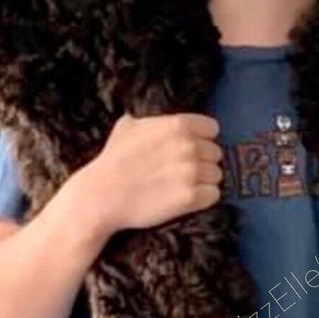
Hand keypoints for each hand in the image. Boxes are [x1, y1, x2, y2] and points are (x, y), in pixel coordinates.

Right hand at [85, 112, 223, 235]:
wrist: (102, 195)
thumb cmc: (113, 161)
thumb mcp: (127, 128)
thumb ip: (149, 121)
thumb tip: (148, 119)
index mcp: (178, 125)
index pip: (212, 129)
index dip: (202, 139)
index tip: (191, 150)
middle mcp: (189, 146)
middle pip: (216, 153)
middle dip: (203, 162)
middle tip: (182, 171)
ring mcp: (192, 172)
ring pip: (216, 175)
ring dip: (204, 181)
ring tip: (183, 186)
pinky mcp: (191, 197)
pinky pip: (213, 195)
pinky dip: (203, 198)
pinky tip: (186, 199)